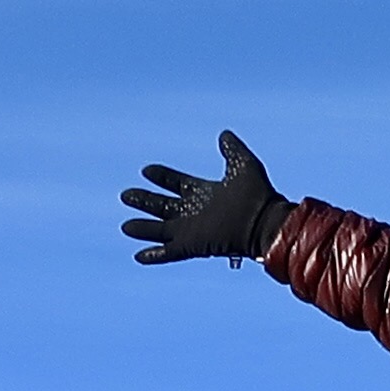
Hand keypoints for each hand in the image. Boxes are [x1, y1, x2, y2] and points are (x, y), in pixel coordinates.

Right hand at [120, 130, 290, 266]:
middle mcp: (194, 212)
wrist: (264, 222)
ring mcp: (192, 230)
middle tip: (126, 195)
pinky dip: (154, 254)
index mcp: (204, 193)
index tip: (147, 170)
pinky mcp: (192, 245)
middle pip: (163, 206)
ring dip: (143, 228)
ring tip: (125, 227)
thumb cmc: (258, 195)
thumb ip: (232, 150)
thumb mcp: (243, 164)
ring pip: (160, 230)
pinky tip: (139, 255)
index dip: (162, 177)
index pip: (177, 183)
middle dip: (144, 201)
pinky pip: (169, 252)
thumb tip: (224, 134)